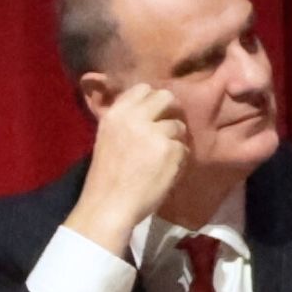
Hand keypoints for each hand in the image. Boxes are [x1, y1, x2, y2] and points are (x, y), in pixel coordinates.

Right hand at [65, 86, 189, 253]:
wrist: (110, 204)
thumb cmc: (107, 176)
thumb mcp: (109, 137)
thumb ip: (128, 121)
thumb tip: (151, 109)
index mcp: (115, 114)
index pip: (143, 88)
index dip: (153, 99)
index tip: (156, 112)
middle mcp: (135, 118)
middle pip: (166, 97)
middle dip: (172, 111)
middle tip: (169, 128)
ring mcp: (155, 133)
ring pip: (178, 126)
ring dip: (175, 140)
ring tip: (162, 158)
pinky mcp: (171, 149)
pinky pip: (185, 148)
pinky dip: (179, 159)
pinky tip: (165, 171)